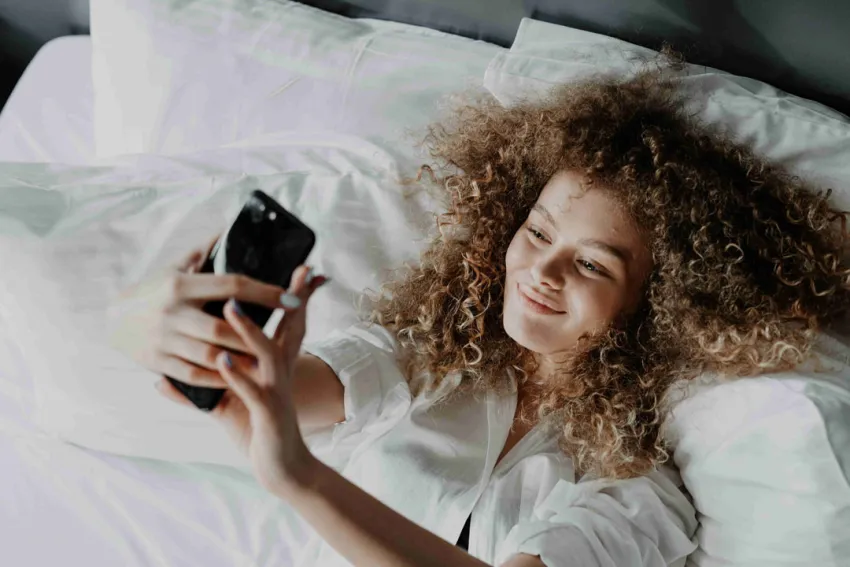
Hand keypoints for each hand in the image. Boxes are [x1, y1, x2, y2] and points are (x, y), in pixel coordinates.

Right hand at [106, 232, 290, 387]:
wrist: (113, 319)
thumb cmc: (154, 290)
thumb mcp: (175, 266)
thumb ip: (204, 251)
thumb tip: (230, 228)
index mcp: (180, 284)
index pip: (231, 285)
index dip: (265, 292)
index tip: (292, 297)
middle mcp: (172, 311)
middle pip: (222, 327)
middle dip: (254, 334)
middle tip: (283, 339)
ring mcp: (163, 339)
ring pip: (210, 354)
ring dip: (240, 360)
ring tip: (266, 362)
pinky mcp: (157, 361)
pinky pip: (193, 374)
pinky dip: (218, 377)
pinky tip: (237, 377)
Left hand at [156, 264, 328, 495]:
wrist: (283, 466)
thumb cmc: (256, 428)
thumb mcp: (229, 402)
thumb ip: (199, 387)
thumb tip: (160, 381)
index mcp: (274, 363)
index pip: (287, 320)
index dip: (292, 294)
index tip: (300, 267)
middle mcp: (280, 370)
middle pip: (291, 326)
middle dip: (289, 297)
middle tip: (293, 268)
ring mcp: (276, 390)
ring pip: (266, 353)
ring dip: (248, 331)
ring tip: (229, 310)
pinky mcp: (268, 412)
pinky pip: (252, 391)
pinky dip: (237, 376)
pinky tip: (222, 362)